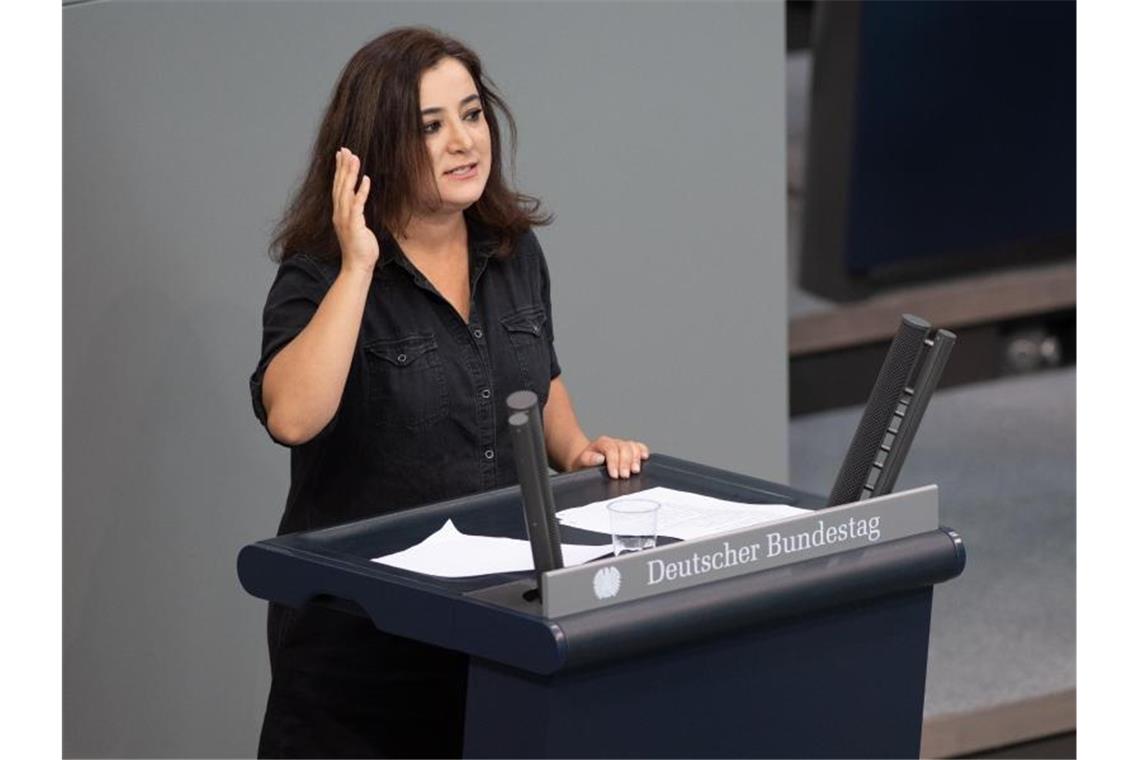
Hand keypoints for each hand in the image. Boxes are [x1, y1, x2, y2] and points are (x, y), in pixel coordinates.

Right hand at [331, 147, 378, 273]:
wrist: (357, 267)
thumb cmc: (360, 249)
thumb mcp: (358, 227)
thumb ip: (357, 214)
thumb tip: (359, 203)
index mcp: (340, 213)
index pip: (338, 187)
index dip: (339, 170)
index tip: (341, 155)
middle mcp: (340, 213)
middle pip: (340, 185)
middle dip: (342, 166)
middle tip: (345, 149)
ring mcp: (345, 219)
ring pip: (346, 191)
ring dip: (350, 174)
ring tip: (354, 158)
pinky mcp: (354, 224)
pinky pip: (358, 205)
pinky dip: (361, 191)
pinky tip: (366, 179)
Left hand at [570, 436, 649, 478]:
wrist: (586, 461)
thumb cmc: (584, 463)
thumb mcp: (580, 462)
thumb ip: (588, 459)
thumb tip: (599, 458)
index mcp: (602, 443)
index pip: (611, 449)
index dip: (614, 462)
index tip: (614, 475)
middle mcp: (614, 442)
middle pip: (624, 447)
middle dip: (625, 463)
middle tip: (624, 476)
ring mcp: (623, 445)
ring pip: (633, 446)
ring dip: (635, 459)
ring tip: (635, 471)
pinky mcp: (630, 450)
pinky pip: (639, 447)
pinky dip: (643, 451)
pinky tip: (645, 457)